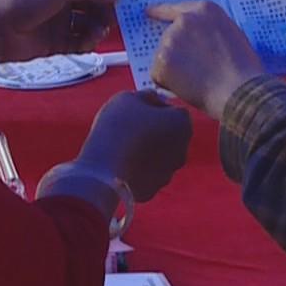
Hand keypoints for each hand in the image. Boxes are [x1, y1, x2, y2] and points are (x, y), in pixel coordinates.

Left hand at [0, 0, 117, 69]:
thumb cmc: (21, 1)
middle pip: (93, 3)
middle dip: (106, 10)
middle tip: (116, 18)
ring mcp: (59, 19)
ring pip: (89, 23)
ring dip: (98, 27)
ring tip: (100, 32)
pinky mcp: (58, 41)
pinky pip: (80, 40)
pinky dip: (88, 41)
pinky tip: (90, 41)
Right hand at [78, 91, 192, 200]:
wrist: (103, 170)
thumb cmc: (118, 127)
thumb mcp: (129, 98)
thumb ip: (147, 96)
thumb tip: (154, 99)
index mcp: (182, 123)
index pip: (175, 110)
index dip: (157, 108)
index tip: (139, 111)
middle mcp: (183, 149)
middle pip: (172, 135)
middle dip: (157, 131)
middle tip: (132, 128)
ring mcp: (170, 172)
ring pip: (162, 156)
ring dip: (150, 151)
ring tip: (125, 147)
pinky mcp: (155, 189)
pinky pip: (149, 174)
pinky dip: (140, 170)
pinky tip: (124, 164)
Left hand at [147, 1, 265, 117]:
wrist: (239, 90)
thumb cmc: (243, 68)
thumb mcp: (232, 34)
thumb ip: (210, 30)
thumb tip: (197, 40)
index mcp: (204, 10)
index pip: (175, 8)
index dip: (161, 11)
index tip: (149, 12)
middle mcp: (184, 21)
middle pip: (169, 36)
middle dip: (177, 53)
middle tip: (195, 70)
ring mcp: (171, 40)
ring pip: (163, 57)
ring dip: (173, 69)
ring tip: (197, 80)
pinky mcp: (162, 61)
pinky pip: (158, 75)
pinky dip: (167, 83)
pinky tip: (188, 87)